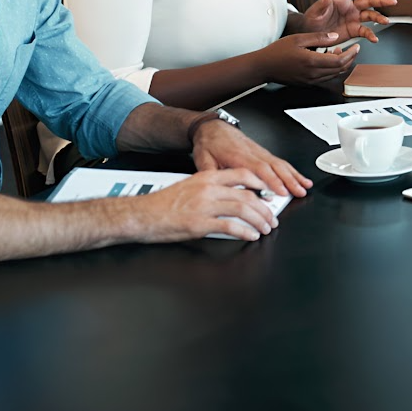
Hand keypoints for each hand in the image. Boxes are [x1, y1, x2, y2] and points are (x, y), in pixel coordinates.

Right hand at [132, 167, 283, 241]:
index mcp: (206, 177)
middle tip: (271, 217)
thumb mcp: (189, 187)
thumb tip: (230, 197)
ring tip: (265, 228)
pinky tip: (250, 236)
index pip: (242, 175)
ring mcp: (205, 206)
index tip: (268, 193)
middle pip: (247, 195)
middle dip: (264, 208)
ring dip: (259, 220)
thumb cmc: (162, 203)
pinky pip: (230, 227)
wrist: (141, 214)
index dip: (260, 184)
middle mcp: (208, 189)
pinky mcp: (200, 224)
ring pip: (243, 209)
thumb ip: (210, 189)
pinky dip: (244, 232)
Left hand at [191, 119, 311, 197]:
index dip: (271, 180)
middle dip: (289, 180)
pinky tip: (298, 177)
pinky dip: (291, 170)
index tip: (280, 191)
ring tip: (304, 186)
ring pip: (280, 163)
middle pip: (274, 166)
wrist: (211, 128)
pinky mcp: (262, 152)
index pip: (258, 169)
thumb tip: (218, 189)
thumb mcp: (203, 160)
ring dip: (294, 175)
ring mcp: (259, 152)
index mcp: (238, 156)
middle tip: (299, 192)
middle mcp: (252, 153)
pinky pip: (279, 161)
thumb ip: (211, 175)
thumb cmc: (208, 144)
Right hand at [257, 31, 358, 85]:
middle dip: (350, 59)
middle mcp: (313, 74)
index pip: (339, 61)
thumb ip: (319, 37)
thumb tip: (335, 37)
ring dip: (341, 64)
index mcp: (312, 62)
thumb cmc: (277, 52)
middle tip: (353, 49)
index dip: (351, 54)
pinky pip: (326, 77)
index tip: (356, 46)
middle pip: (340, 69)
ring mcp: (311, 80)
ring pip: (334, 74)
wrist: (264, 66)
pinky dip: (332, 69)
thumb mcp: (299, 38)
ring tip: (340, 51)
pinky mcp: (308, 83)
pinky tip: (329, 59)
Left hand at [301, 0, 392, 40]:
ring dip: (379, 18)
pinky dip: (371, 35)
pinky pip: (365, 31)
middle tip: (393, 1)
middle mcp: (350, 7)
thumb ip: (322, 3)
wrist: (310, 36)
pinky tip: (374, 38)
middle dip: (381, 1)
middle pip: (369, 1)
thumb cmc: (310, 20)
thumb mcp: (315, 12)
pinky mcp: (353, 30)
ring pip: (370, 16)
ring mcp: (353, 19)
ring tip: (386, 21)